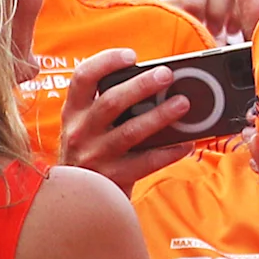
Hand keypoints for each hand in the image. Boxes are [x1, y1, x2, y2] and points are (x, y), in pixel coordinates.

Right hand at [57, 47, 206, 192]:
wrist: (77, 203)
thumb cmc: (94, 152)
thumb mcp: (90, 126)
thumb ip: (113, 106)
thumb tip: (159, 85)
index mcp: (73, 112)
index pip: (82, 78)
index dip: (106, 62)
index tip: (132, 56)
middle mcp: (79, 133)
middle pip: (110, 102)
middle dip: (141, 86)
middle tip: (167, 74)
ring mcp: (94, 157)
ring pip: (130, 132)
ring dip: (159, 116)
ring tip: (183, 104)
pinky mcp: (111, 179)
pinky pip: (145, 163)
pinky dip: (168, 152)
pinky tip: (186, 143)